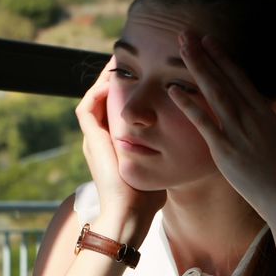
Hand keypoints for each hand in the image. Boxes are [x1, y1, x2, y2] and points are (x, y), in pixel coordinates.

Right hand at [76, 57, 166, 228]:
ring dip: (103, 81)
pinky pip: (86, 109)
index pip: (115, 109)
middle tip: (129, 61)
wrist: (129, 214)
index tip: (142, 74)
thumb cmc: (147, 198)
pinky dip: (96, 93)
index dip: (126, 90)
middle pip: (102, 100)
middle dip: (114, 80)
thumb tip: (189, 140)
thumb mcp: (159, 165)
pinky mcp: (91, 140)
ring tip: (119, 63)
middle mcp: (100, 139)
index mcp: (114, 143)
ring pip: (92, 100)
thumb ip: (165, 151)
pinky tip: (112, 81)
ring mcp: (93, 139)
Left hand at [167, 32, 275, 221]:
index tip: (208, 40)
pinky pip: (203, 123)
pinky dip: (188, 105)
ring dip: (196, 69)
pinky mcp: (224, 151)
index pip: (240, 77)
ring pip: (213, 93)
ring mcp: (236, 132)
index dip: (222, 57)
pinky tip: (173, 90)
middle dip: (203, 55)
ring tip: (180, 49)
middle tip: (184, 34)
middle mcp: (250, 117)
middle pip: (222, 79)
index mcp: (266, 112)